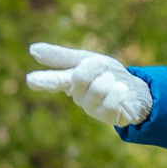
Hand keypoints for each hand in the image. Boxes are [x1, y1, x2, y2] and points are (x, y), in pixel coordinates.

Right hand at [26, 42, 151, 126]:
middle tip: (102, 67)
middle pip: (80, 77)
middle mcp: (77, 96)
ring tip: (114, 83)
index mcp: (69, 81)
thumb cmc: (107, 73)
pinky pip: (111, 101)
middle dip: (95, 66)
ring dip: (110, 79)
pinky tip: (121, 91)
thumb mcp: (86, 58)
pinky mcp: (106, 117)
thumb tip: (32, 50)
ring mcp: (91, 108)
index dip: (43, 80)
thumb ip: (61, 56)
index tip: (31, 80)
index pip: (53, 81)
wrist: (135, 89)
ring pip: (98, 88)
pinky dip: (119, 91)